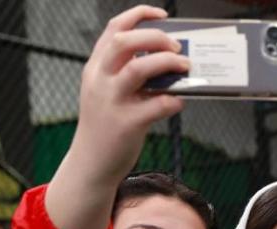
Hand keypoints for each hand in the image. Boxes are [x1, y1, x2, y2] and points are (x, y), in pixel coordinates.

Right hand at [70, 4, 187, 189]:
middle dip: (155, 37)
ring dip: (167, 63)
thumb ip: (127, 76)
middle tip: (176, 47)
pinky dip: (173, 100)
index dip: (139, 15)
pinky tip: (179, 102)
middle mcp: (100, 81)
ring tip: (185, 68)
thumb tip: (166, 63)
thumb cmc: (105, 127)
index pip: (114, 29)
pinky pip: (156, 105)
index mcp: (96, 69)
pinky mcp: (126, 125)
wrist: (91, 165)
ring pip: (138, 68)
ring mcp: (111, 102)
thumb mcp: (106, 94)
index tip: (161, 15)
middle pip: (124, 42)